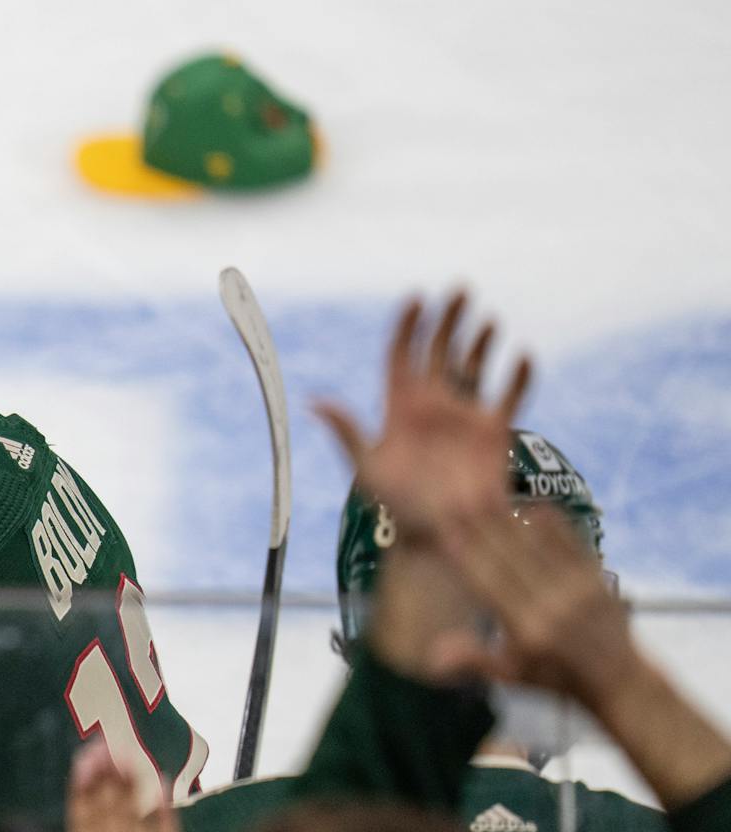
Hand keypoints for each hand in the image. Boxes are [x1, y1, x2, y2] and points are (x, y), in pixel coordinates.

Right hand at [0, 744, 213, 831]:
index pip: (84, 825)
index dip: (83, 791)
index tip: (82, 761)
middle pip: (111, 815)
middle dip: (107, 776)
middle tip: (104, 742)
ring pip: (139, 820)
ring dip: (133, 785)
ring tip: (128, 752)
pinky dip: (165, 811)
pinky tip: (161, 784)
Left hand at [316, 291, 529, 543]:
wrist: (438, 536)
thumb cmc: (397, 507)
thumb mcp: (369, 468)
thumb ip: (348, 432)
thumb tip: (316, 403)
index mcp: (399, 407)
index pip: (402, 354)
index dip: (408, 325)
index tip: (416, 297)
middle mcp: (432, 404)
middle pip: (439, 350)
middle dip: (448, 319)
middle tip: (459, 289)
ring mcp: (464, 414)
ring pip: (474, 364)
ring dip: (481, 340)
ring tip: (488, 319)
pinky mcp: (494, 431)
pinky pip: (510, 395)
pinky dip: (517, 376)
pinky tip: (522, 356)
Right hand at [442, 507, 730, 809]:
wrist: (618, 678)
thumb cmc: (555, 679)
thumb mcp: (510, 676)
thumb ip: (472, 659)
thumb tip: (432, 654)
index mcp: (527, 628)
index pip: (488, 583)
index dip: (466, 555)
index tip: (445, 532)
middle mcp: (552, 604)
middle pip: (509, 556)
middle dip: (481, 527)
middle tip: (457, 501)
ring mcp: (577, 587)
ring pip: (536, 544)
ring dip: (509, 519)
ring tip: (485, 497)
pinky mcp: (596, 577)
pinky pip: (570, 542)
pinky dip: (549, 522)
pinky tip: (530, 505)